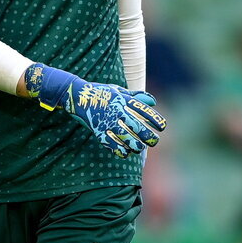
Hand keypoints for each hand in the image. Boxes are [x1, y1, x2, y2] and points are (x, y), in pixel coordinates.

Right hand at [25, 63, 166, 157]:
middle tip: (154, 141)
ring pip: (126, 138)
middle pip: (137, 127)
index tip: (162, 127)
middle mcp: (117, 111)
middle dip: (149, 137)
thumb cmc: (102, 92)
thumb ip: (136, 97)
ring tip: (140, 147)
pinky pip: (112, 145)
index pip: (144, 111)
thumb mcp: (119, 91)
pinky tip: (126, 152)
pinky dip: (121, 150)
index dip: (156, 120)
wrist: (79, 95)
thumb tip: (153, 101)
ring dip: (136, 145)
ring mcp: (107, 122)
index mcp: (124, 100)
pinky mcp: (99, 131)